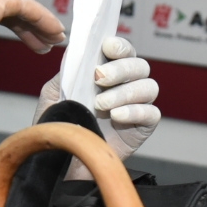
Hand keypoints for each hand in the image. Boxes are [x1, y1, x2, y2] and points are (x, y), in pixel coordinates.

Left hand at [34, 36, 160, 175]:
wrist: (62, 161)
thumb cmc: (59, 126)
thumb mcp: (55, 95)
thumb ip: (67, 72)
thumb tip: (76, 49)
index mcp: (107, 72)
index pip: (123, 51)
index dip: (120, 45)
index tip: (107, 47)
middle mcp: (126, 85)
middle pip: (140, 66)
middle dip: (121, 68)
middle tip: (99, 78)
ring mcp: (136, 106)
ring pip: (149, 87)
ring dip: (125, 92)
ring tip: (101, 104)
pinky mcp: (143, 127)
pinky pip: (152, 113)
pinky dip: (136, 111)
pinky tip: (117, 116)